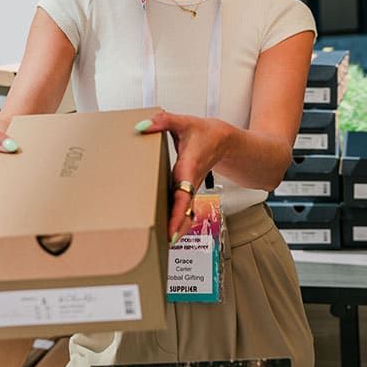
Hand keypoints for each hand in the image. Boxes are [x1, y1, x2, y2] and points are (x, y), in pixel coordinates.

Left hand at [136, 110, 230, 242]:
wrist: (224, 141)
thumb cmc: (207, 134)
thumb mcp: (184, 122)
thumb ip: (163, 121)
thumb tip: (142, 125)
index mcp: (189, 168)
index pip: (184, 195)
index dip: (178, 213)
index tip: (172, 229)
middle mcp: (190, 183)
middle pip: (185, 212)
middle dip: (176, 228)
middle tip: (163, 244)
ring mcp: (190, 189)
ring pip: (185, 214)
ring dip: (176, 228)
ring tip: (160, 244)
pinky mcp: (187, 191)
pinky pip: (183, 210)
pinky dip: (176, 221)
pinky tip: (166, 231)